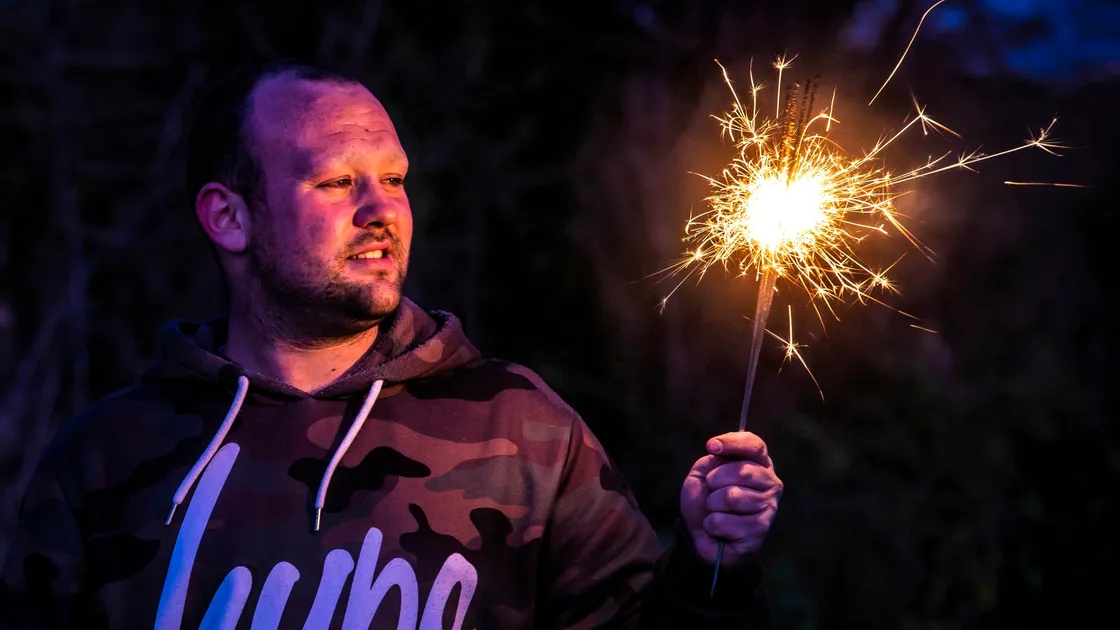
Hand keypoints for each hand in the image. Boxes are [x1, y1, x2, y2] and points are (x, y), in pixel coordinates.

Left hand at [680, 431, 782, 566]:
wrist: (701, 535)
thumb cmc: (706, 499)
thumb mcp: (703, 473)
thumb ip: (712, 460)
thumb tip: (717, 450)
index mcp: (759, 463)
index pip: (754, 445)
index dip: (732, 443)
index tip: (711, 446)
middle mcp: (770, 483)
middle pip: (741, 471)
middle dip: (714, 480)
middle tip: (711, 489)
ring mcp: (769, 507)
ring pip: (731, 497)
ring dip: (712, 505)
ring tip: (716, 511)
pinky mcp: (760, 530)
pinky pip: (723, 521)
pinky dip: (711, 524)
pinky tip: (719, 529)